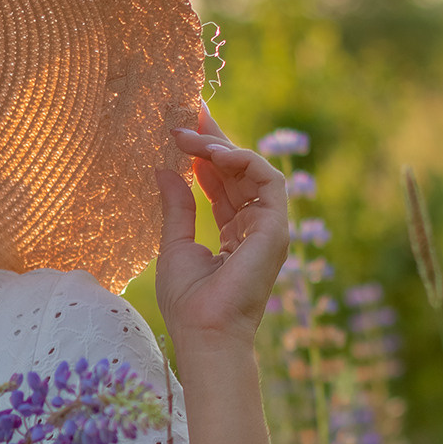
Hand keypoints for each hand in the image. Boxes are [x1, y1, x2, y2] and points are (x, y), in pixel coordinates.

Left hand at [155, 103, 288, 353]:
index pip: (223, 184)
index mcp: (234, 234)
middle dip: (214, 140)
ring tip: (190, 135)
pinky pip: (268, 181)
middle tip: (190, 112)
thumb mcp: (174, 245)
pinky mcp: (277, 228)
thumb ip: (177, 207)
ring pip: (253, 171)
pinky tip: (213, 154)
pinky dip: (244, 161)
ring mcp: (269, 228)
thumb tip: (165, 169)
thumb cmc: (188, 301)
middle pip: (239, 173)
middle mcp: (255, 228)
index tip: (182, 129)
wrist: (204, 331)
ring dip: (222, 148)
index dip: (205, 155)